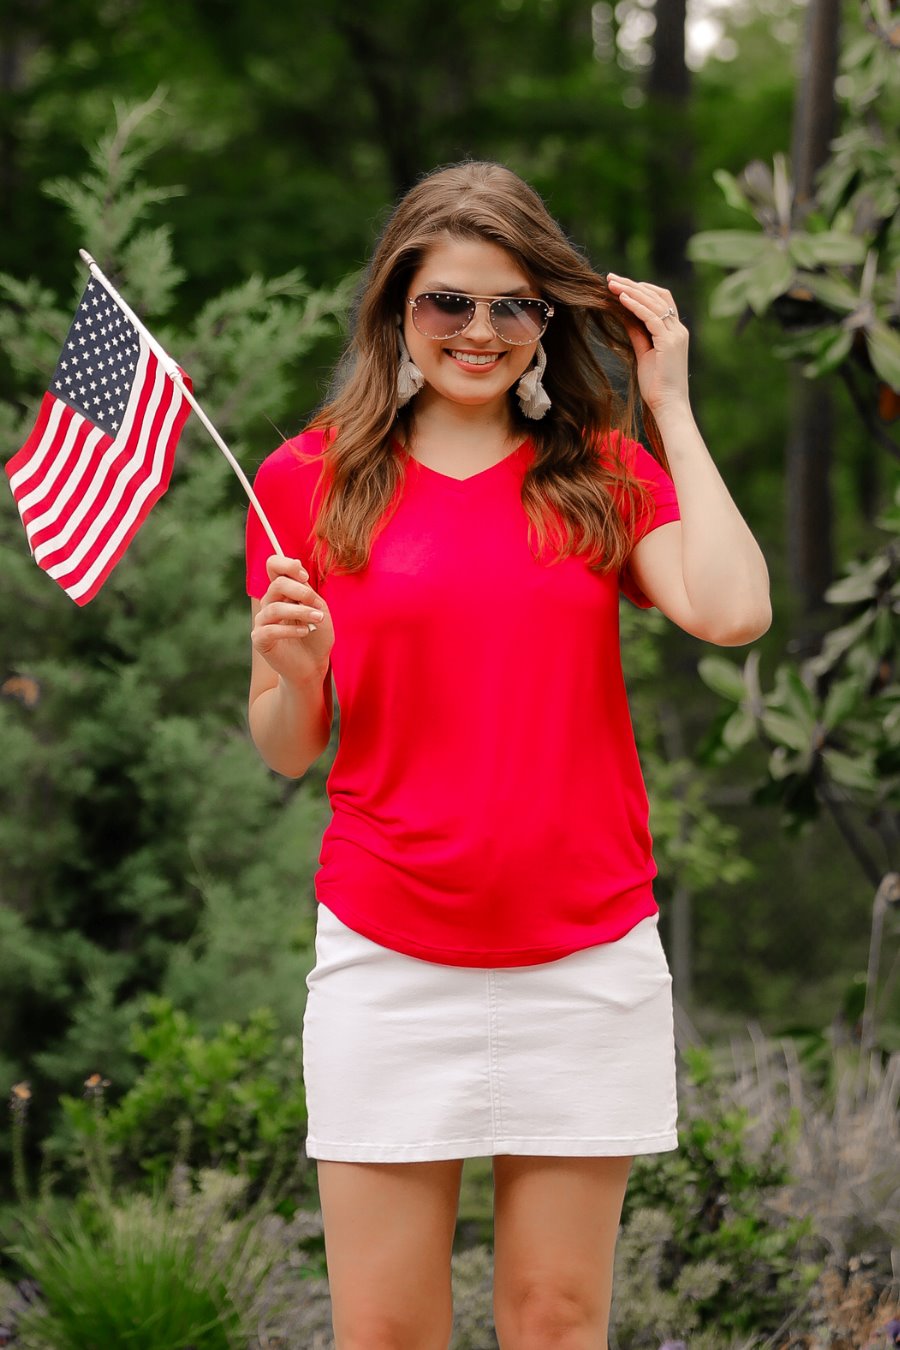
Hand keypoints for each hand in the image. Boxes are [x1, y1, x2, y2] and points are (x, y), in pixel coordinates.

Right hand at [252, 555, 333, 686]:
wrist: (313, 665)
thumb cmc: (317, 636)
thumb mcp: (318, 609)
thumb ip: (308, 592)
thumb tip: (299, 576)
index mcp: (283, 591)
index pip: (273, 565)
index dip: (286, 564)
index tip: (304, 576)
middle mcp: (270, 602)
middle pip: (276, 584)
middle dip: (300, 592)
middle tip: (317, 605)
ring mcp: (262, 621)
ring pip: (275, 607)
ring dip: (300, 612)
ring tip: (318, 619)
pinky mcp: (260, 639)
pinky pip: (270, 629)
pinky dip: (290, 629)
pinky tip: (305, 632)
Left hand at [606, 274, 689, 415]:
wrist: (669, 406)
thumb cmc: (657, 386)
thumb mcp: (644, 354)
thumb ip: (638, 334)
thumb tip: (625, 317)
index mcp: (675, 332)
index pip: (660, 300)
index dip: (640, 290)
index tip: (619, 285)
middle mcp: (679, 329)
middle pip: (657, 296)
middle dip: (632, 285)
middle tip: (610, 278)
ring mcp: (676, 334)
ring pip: (654, 302)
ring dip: (631, 290)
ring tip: (611, 284)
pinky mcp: (669, 342)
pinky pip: (651, 317)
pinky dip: (635, 305)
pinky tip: (621, 298)